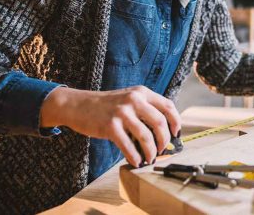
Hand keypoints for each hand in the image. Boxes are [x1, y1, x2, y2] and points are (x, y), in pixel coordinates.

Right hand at [41, 86, 180, 166]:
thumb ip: (144, 110)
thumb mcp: (128, 99)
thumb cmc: (106, 106)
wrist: (78, 105)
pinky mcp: (110, 126)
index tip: (176, 134)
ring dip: (150, 152)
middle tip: (161, 149)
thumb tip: (162, 133)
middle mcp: (134, 100)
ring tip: (149, 158)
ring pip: (146, 137)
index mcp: (142, 92)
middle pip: (160, 123)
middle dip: (164, 140)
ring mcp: (122, 112)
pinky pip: (128, 146)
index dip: (175, 122)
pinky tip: (136, 161)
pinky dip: (135, 157)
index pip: (168, 106)